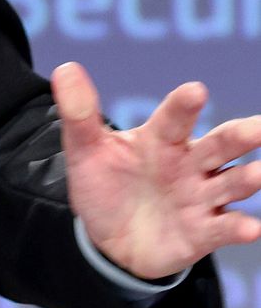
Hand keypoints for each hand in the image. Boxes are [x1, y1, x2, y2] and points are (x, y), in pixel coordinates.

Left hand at [53, 61, 260, 279]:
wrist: (107, 238)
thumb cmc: (103, 184)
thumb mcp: (85, 150)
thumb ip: (79, 114)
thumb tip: (64, 69)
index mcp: (160, 139)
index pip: (175, 118)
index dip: (184, 105)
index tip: (195, 90)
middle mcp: (188, 164)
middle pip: (220, 145)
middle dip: (242, 135)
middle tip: (259, 127)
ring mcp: (199, 197)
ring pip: (232, 183)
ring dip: (249, 178)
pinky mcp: (203, 232)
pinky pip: (225, 228)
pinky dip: (239, 227)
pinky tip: (250, 228)